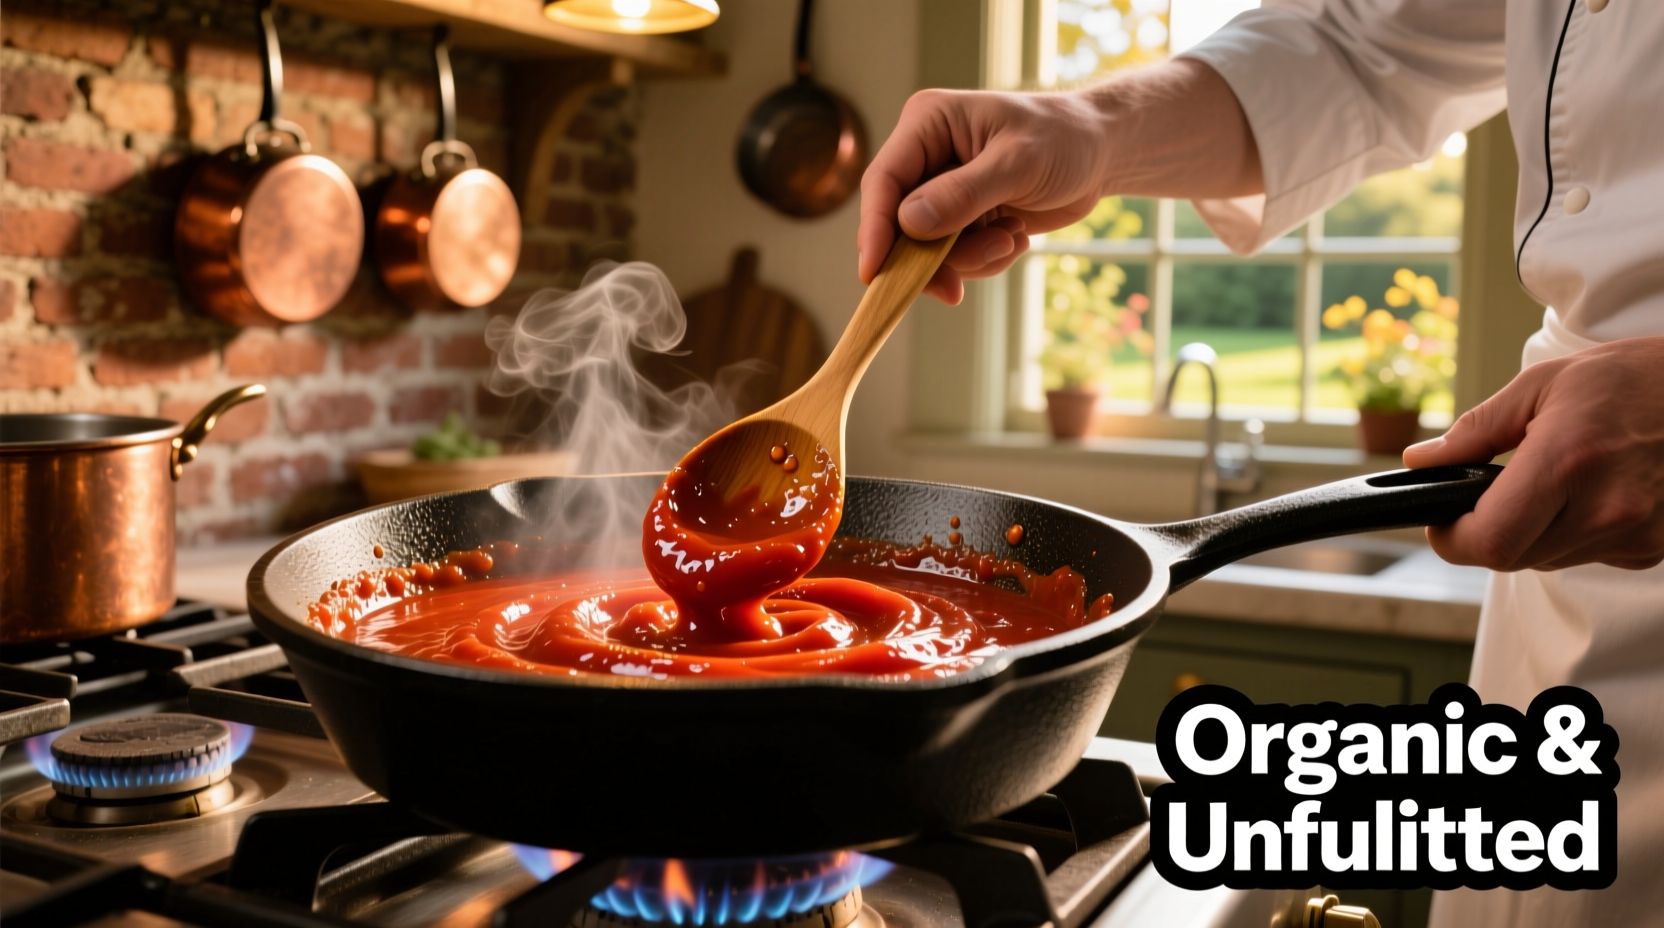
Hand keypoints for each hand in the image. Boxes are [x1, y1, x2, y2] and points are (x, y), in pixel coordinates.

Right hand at [857, 88, 1109, 303]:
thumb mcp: (1018, 163)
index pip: (883, 180)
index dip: (874, 229)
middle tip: (958, 286)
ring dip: (970, 258)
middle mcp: (926, 156)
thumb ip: (964, 193)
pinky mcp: (961, 217)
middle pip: (899, 224)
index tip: (874, 273)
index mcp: (928, 123)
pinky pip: (955, 257)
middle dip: (934, 257)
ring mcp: (942, 190)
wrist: (1102, 154)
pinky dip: (985, 258)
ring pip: (928, 249)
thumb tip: (910, 223)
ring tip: (1011, 239)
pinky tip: (1015, 236)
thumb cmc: (1065, 139)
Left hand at [1403, 337, 1663, 570]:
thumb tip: (1421, 462)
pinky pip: (1587, 556)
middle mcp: (1607, 509)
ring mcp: (1637, 536)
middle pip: (1511, 557)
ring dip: (1531, 533)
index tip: (1441, 519)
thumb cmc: (1630, 379)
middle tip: (1489, 495)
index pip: (1489, 541)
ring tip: (1553, 482)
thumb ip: (1475, 430)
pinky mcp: (1654, 550)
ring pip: (1546, 560)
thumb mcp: (1542, 385)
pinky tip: (1589, 493)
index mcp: (1568, 463)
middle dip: (1487, 531)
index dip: (1451, 539)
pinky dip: (1572, 533)